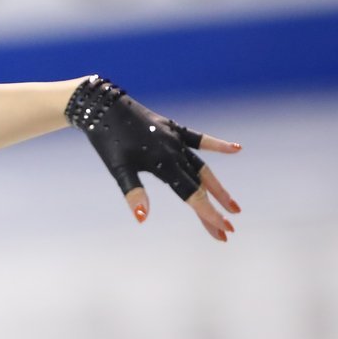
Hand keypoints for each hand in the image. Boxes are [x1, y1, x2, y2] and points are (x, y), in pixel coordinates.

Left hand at [66, 76, 242, 241]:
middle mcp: (175, 151)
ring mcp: (176, 139)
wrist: (103, 107)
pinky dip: (217, 145)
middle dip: (215, 208)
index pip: (192, 195)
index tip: (224, 231)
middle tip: (229, 230)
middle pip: (200, 186)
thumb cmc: (108, 141)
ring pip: (202, 167)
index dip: (209, 214)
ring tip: (232, 205)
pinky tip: (236, 149)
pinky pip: (199, 139)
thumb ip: (133, 192)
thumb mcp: (118, 169)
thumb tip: (143, 219)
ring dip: (217, 187)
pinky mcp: (173, 128)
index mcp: (163, 163)